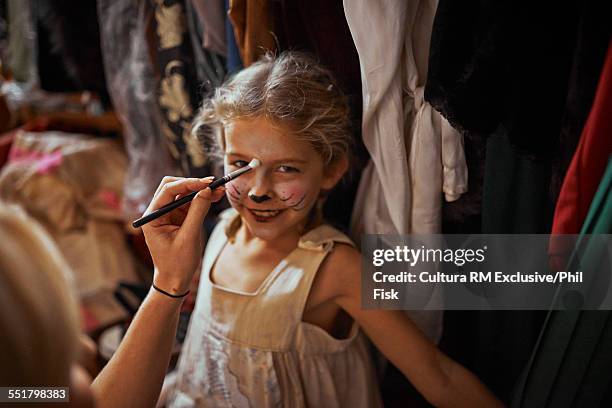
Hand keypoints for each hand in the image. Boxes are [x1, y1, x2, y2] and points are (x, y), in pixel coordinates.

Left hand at [141, 176, 224, 294]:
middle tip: (212, 184)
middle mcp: (158, 212)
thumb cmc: (177, 263)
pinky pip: (190, 203)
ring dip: (200, 190)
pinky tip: (215, 196)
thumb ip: (197, 212)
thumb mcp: (188, 238)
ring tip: (219, 189)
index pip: (168, 191)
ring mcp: (169, 215)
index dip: (188, 184)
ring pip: (183, 194)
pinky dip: (202, 199)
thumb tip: (207, 191)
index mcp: (152, 217)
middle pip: (173, 187)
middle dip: (192, 184)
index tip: (206, 183)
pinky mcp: (179, 219)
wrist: (175, 280)